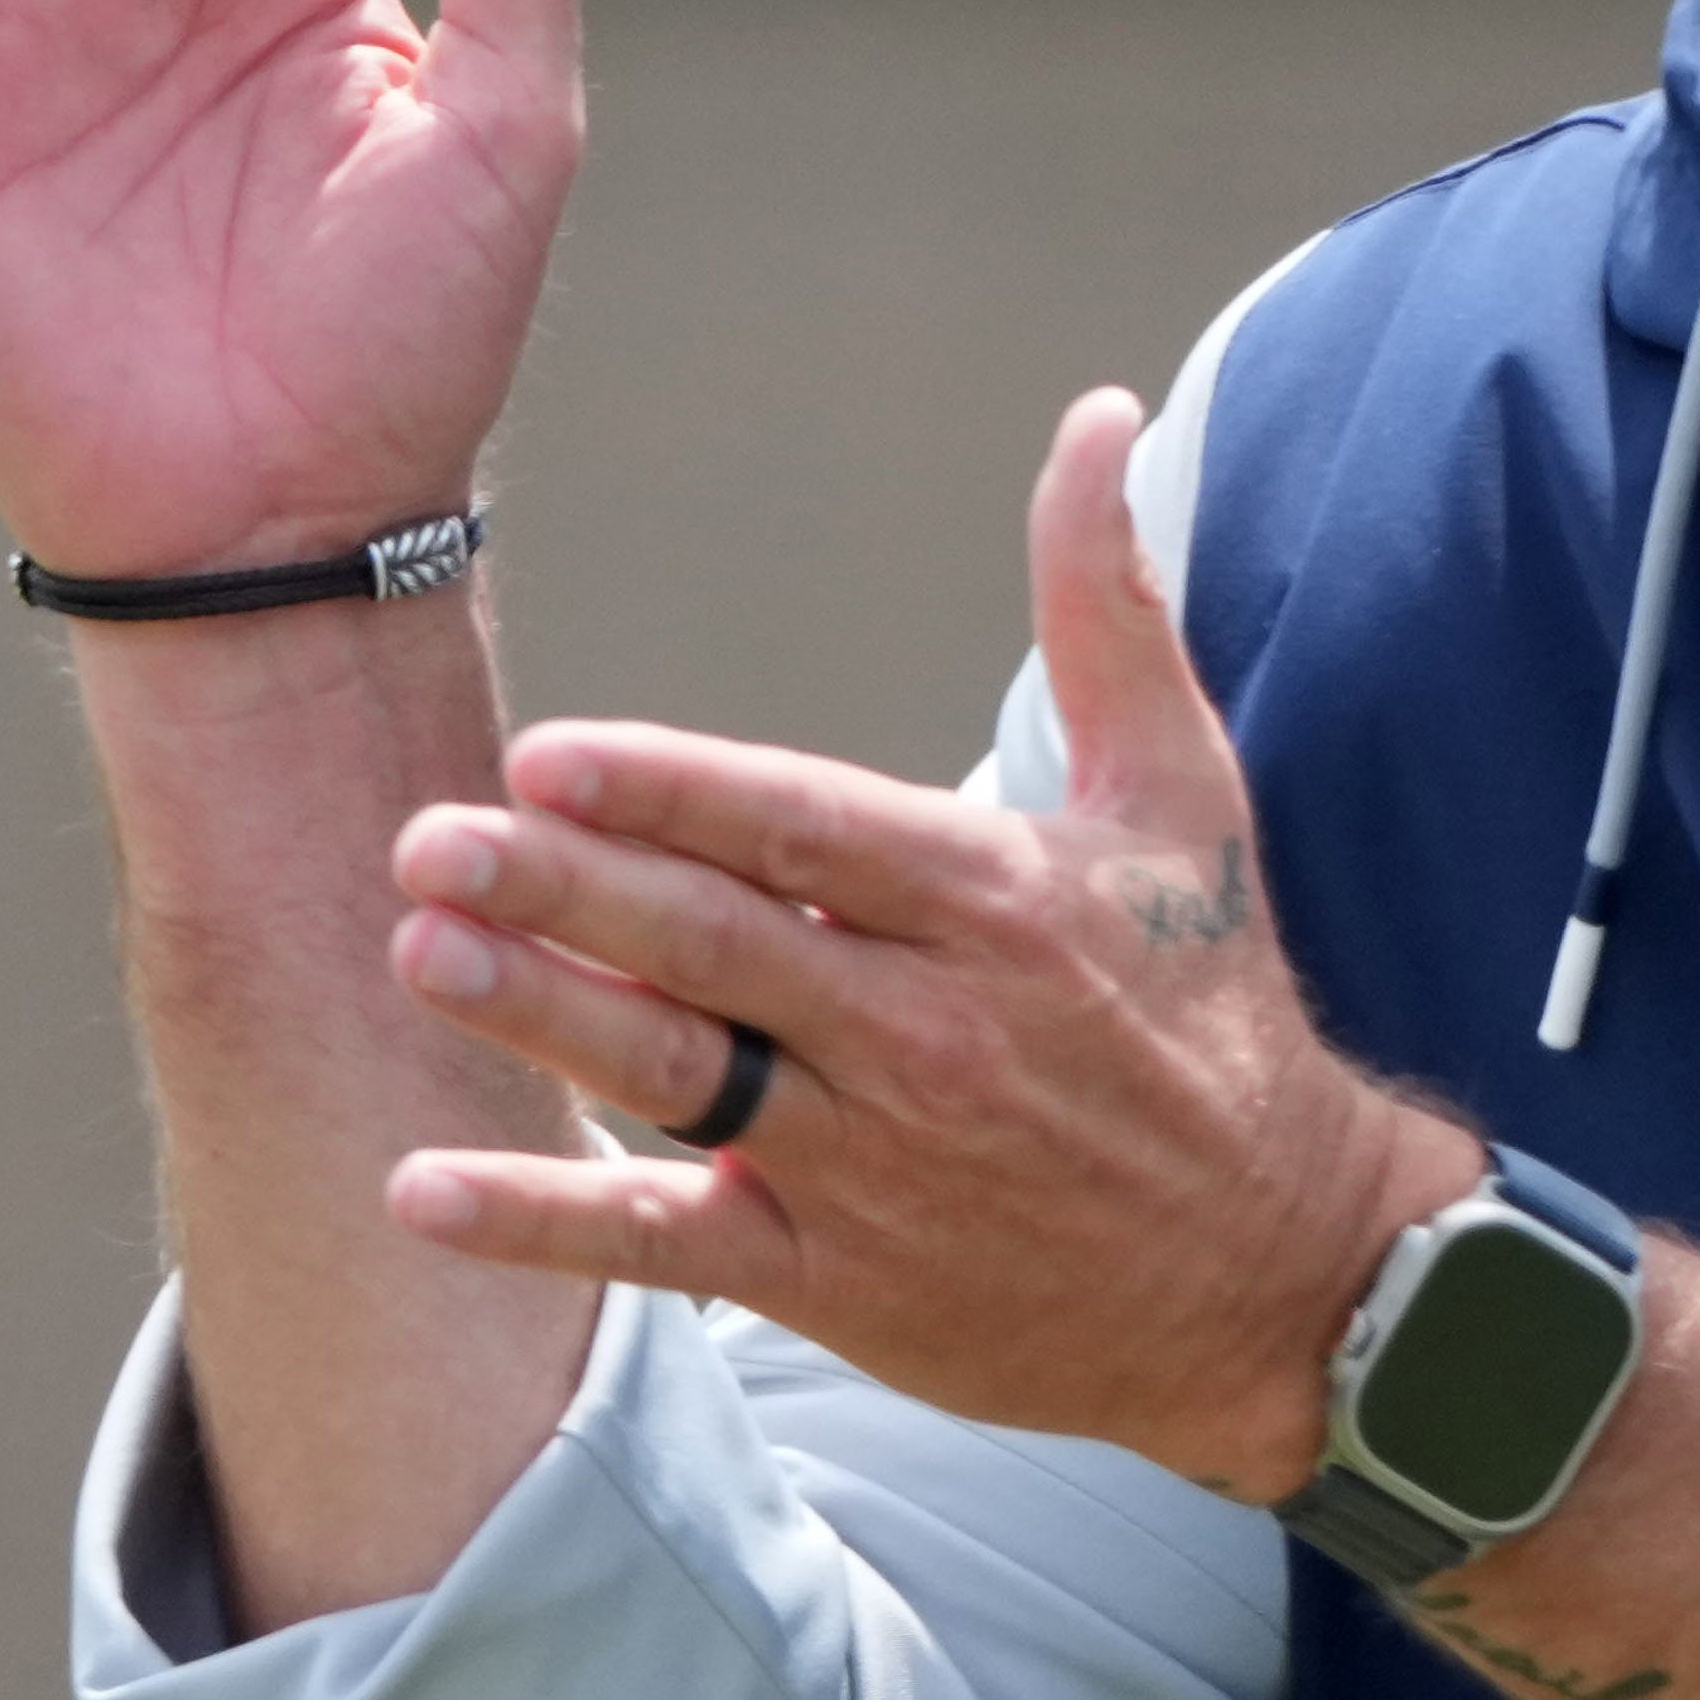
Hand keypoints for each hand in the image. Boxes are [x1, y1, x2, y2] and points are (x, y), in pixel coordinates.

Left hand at [368, 390, 1461, 1496]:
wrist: (1276, 1269)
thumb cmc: (1210, 1008)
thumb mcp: (1184, 790)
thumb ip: (1110, 601)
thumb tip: (1099, 419)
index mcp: (996, 904)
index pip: (806, 832)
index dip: (673, 795)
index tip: (549, 759)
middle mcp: (928, 1032)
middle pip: (718, 949)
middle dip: (568, 893)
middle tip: (430, 843)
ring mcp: (877, 1164)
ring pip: (679, 1079)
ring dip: (542, 1020)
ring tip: (422, 954)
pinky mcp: (839, 1280)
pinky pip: (668, 1245)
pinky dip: (548, 1222)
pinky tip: (424, 1190)